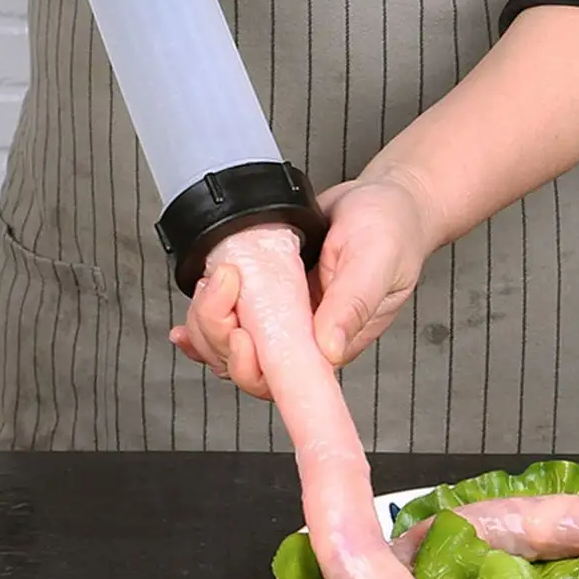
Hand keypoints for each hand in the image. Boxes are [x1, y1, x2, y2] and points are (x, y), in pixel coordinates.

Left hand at [169, 172, 439, 399]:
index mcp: (334, 340)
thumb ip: (354, 304)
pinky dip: (205, 318)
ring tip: (214, 284)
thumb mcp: (376, 262)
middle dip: (221, 336)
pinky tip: (186, 323)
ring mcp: (283, 314)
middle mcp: (305, 333)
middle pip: (247, 365)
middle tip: (223, 288)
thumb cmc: (393, 232)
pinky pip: (231, 315)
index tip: (243, 332)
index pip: (284, 378)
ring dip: (209, 321)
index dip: (252, 366)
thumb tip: (329, 349)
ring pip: (231, 343)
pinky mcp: (268, 291)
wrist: (387, 201)